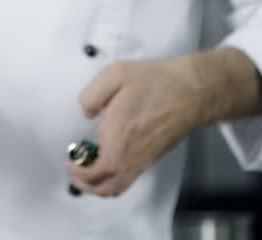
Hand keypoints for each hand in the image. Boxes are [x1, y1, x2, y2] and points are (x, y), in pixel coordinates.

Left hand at [67, 57, 205, 196]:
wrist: (192, 91)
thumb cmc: (158, 83)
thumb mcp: (115, 74)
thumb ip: (92, 94)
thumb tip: (86, 111)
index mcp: (118, 138)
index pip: (96, 171)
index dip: (78, 172)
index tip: (69, 161)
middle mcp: (131, 155)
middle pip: (106, 187)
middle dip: (85, 184)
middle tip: (74, 169)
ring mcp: (143, 158)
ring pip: (119, 186)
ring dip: (99, 184)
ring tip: (87, 168)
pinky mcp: (152, 156)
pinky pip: (129, 178)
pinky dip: (114, 178)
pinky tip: (108, 159)